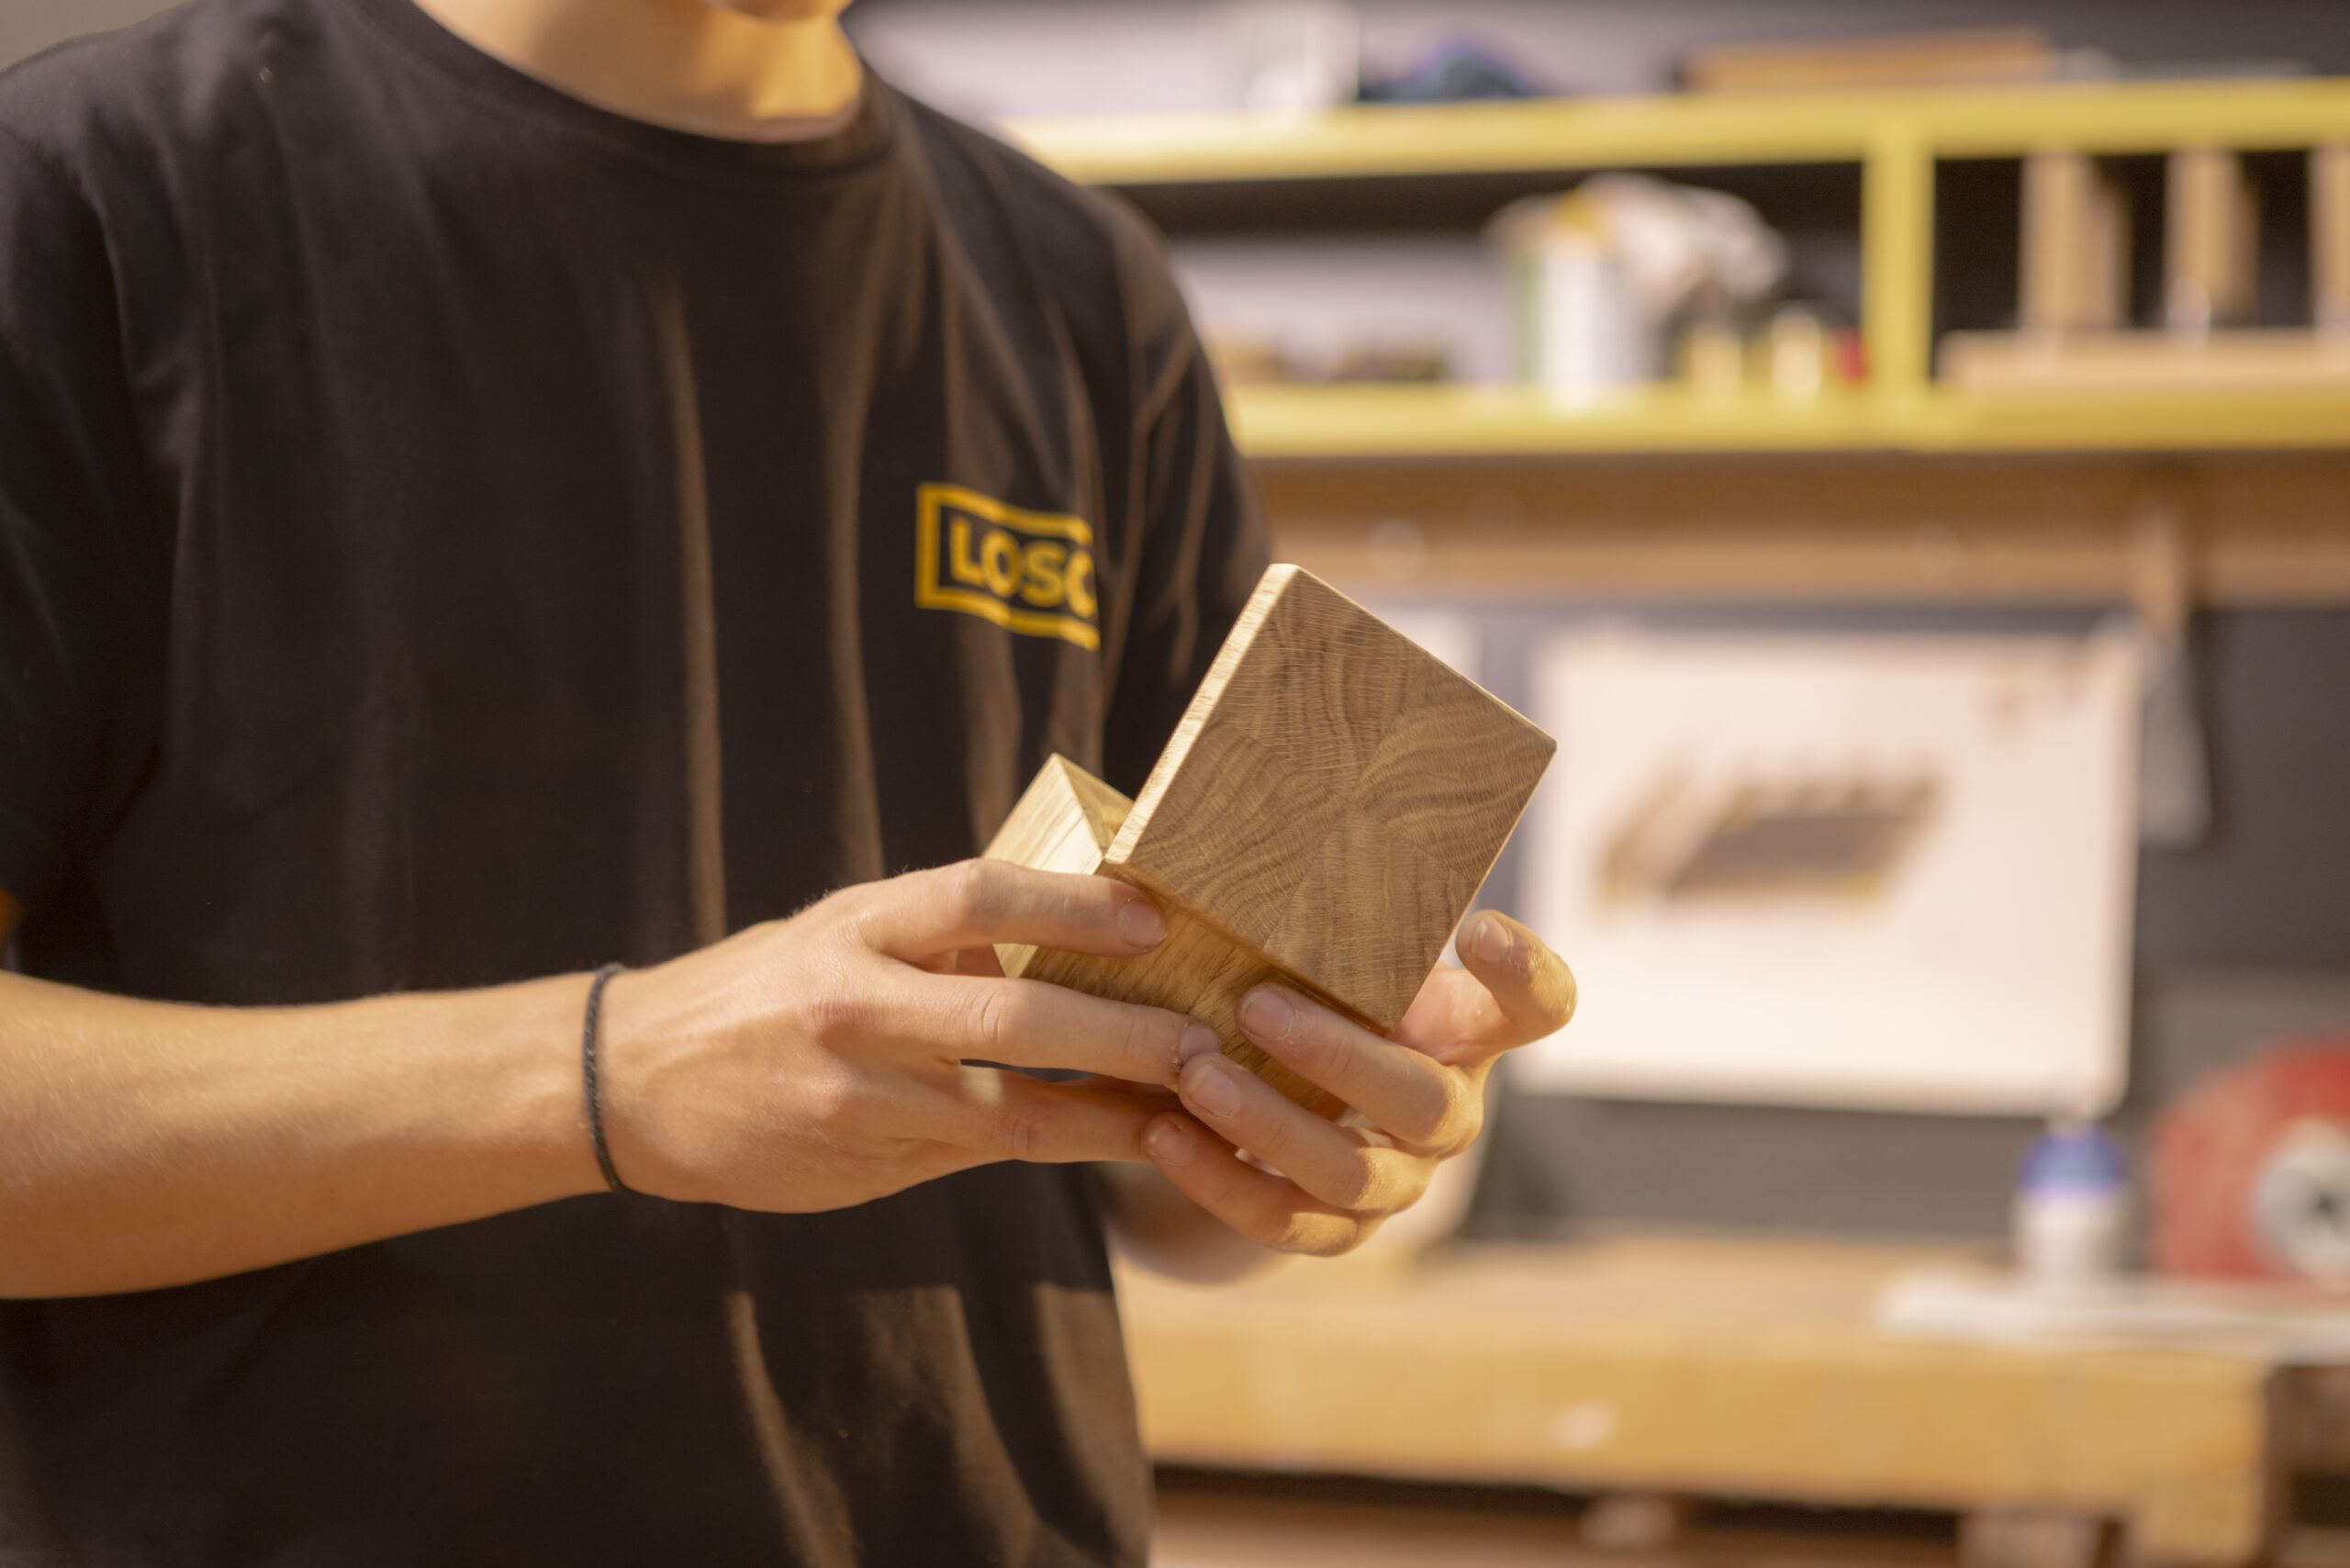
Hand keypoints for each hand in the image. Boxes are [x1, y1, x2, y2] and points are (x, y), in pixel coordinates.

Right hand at [595, 860, 1210, 1210]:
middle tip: (1205, 1035)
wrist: (633, 1083)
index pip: (975, 895)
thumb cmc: (760, 991)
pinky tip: (1131, 1138)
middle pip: (1010, 1015)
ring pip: (1012, 1106)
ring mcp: (860, 1095)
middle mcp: (855, 1006)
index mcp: (853, 927)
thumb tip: (1072, 911)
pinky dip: (1068, 1141)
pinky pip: (989, 1150)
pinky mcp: (867, 1161)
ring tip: (1198, 1098)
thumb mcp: (835, 932)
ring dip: (1115, 1105)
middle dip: (1120, 1030)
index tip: (1151, 917)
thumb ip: (938, 933)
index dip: (1070, 904)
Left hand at [1138, 912, 1574, 1256]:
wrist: (1281, 1101)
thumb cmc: (1315, 991)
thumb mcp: (1336, 955)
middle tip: (1255, 1004)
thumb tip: (1237, 822)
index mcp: (1470, 1031)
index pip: (1540, 1005)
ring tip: (1193, 1073)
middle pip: (1426, 1104)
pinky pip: (1283, 1222)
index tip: (1478, 928)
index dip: (1525, 976)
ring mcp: (1399, 1181)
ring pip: (1350, 1174)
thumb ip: (1327, 919)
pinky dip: (1218, 1180)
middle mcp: (1450, 1112)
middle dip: (1339, 1058)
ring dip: (1267, 1124)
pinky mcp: (1336, 1231)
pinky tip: (1163, 1133)